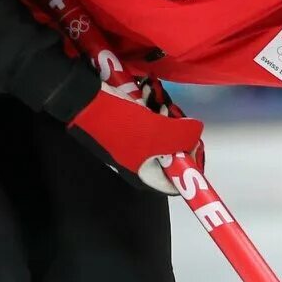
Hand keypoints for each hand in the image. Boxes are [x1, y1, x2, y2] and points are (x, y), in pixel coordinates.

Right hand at [66, 82, 204, 192]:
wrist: (86, 101)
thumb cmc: (123, 123)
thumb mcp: (160, 132)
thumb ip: (184, 136)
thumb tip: (196, 134)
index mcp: (145, 175)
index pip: (175, 184)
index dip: (189, 167)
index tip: (195, 147)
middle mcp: (138, 164)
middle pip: (170, 158)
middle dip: (179, 138)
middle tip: (181, 122)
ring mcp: (131, 147)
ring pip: (160, 138)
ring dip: (166, 120)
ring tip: (162, 106)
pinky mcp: (126, 130)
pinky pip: (147, 125)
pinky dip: (151, 112)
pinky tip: (148, 97)